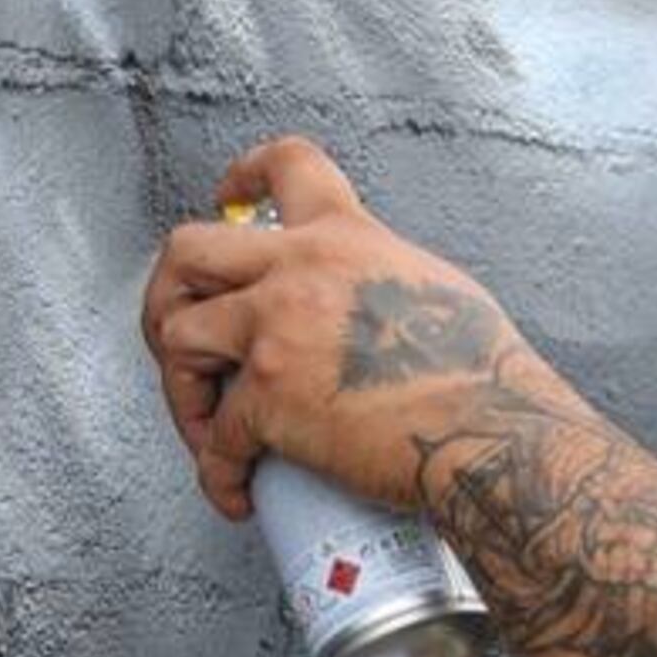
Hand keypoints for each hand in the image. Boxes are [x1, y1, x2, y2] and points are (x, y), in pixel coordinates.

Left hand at [138, 136, 559, 520]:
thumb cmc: (482, 375)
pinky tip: (236, 492)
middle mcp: (298, 271)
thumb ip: (376, 275)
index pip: (285, 164)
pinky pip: (214, 439)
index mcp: (345, 236)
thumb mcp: (431, 285)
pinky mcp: (267, 399)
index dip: (240, 176)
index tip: (226, 198)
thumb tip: (354, 302)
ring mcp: (275, 332)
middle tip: (178, 334)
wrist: (490, 431)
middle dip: (167, 295)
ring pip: (176, 338)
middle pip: (186, 250)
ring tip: (208, 428)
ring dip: (181, 390)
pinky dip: (218, 474)